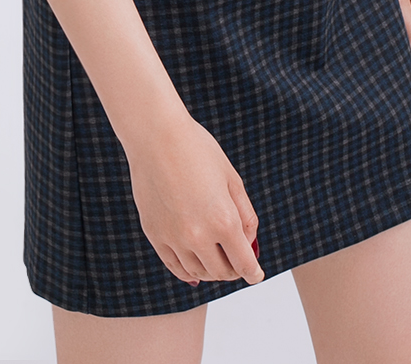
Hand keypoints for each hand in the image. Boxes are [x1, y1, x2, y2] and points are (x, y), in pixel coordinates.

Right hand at [124, 113, 264, 287]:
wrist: (156, 136)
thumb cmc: (197, 150)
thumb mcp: (232, 179)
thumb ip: (245, 215)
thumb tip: (249, 244)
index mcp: (223, 221)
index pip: (244, 264)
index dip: (253, 273)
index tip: (256, 274)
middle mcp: (198, 236)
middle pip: (221, 272)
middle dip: (234, 270)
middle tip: (237, 262)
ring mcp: (173, 238)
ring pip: (198, 272)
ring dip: (211, 271)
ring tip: (217, 259)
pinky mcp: (154, 234)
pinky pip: (175, 266)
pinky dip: (188, 271)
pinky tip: (195, 268)